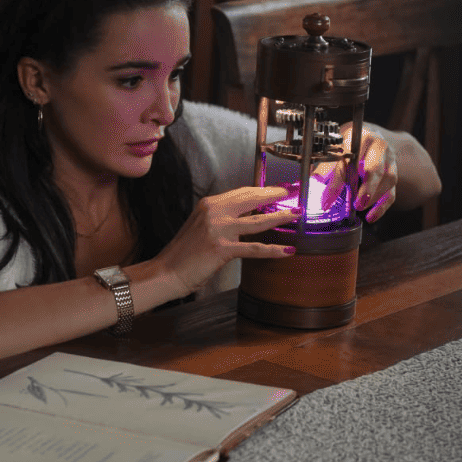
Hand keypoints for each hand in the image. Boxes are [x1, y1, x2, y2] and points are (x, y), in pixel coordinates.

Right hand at [157, 185, 299, 293]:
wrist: (166, 272)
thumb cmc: (183, 254)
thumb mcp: (200, 227)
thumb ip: (219, 219)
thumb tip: (245, 218)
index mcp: (208, 205)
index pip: (241, 192)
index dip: (262, 190)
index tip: (277, 190)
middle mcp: (214, 212)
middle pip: (251, 199)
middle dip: (275, 195)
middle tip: (292, 194)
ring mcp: (218, 230)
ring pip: (258, 220)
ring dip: (280, 216)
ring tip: (295, 213)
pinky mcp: (222, 249)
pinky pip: (254, 248)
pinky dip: (273, 250)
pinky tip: (287, 250)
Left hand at [314, 123, 396, 222]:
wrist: (370, 136)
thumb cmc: (348, 145)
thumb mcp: (334, 150)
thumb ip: (324, 167)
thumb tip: (311, 184)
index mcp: (359, 137)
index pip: (347, 161)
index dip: (336, 183)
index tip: (326, 202)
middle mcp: (378, 146)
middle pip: (375, 167)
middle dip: (366, 188)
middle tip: (356, 204)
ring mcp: (389, 160)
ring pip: (387, 179)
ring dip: (373, 197)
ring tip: (360, 208)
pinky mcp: (394, 173)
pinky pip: (391, 191)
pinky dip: (382, 206)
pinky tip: (372, 216)